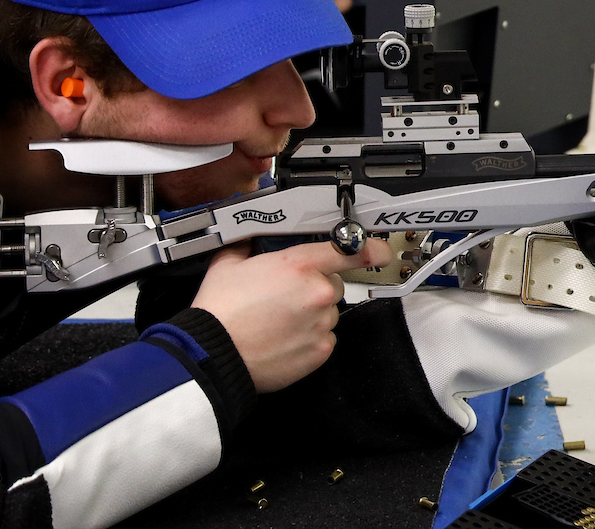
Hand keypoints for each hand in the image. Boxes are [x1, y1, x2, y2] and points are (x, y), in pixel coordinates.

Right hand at [191, 238, 391, 392]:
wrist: (214, 354)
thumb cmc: (219, 312)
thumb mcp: (228, 263)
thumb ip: (248, 246)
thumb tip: (249, 240)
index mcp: (300, 265)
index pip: (350, 250)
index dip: (371, 248)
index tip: (380, 250)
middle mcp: (318, 292)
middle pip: (333, 284)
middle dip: (314, 287)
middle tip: (285, 297)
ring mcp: (321, 323)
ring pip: (327, 313)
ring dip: (311, 315)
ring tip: (278, 321)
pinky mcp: (320, 351)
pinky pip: (323, 338)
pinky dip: (308, 338)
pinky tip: (283, 337)